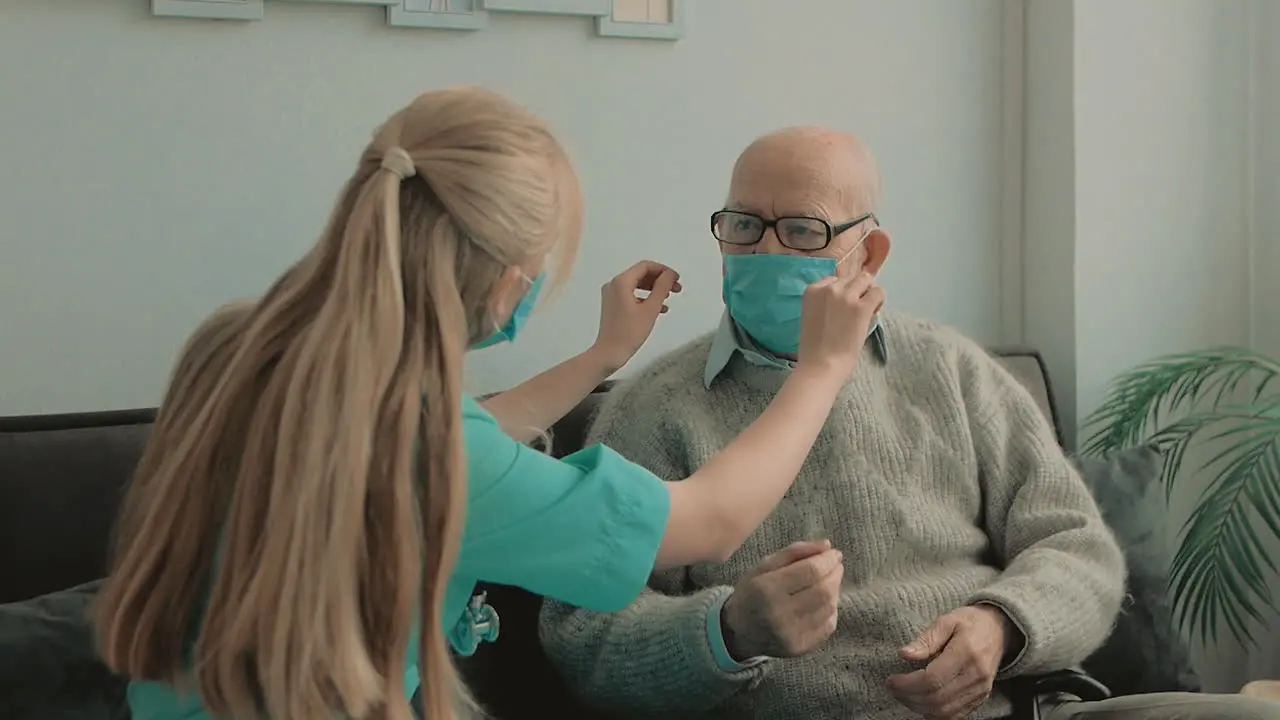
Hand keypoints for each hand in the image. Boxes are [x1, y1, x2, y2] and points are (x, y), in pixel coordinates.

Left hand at [591, 260, 681, 372]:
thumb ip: (662, 288)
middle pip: (641, 274)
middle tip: (676, 289)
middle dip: (660, 280)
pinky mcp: (612, 305)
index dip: (663, 270)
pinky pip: (631, 295)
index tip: (677, 279)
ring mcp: (611, 295)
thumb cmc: (630, 332)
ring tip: (669, 298)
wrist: (610, 353)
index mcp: (621, 282)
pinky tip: (659, 308)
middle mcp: (614, 284)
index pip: (645, 266)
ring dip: (654, 289)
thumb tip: (670, 274)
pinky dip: (645, 298)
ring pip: (637, 285)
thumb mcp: (650, 309)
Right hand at [720, 540, 843, 659]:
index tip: (834, 553)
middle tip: (835, 566)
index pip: (810, 571)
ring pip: (828, 607)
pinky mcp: (800, 648)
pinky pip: (828, 626)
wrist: (738, 632)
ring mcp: (791, 634)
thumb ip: (794, 551)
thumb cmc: (752, 592)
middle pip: (823, 590)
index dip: (827, 560)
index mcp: (766, 589)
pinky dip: (831, 610)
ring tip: (829, 581)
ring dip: (835, 590)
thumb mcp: (764, 565)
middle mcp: (779, 614)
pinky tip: (823, 602)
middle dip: (835, 574)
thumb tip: (827, 545)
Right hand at [796, 272, 883, 379]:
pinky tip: (874, 311)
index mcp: (813, 290)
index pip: (834, 279)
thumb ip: (825, 302)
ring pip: (866, 280)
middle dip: (856, 290)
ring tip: (868, 308)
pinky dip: (878, 300)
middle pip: (851, 278)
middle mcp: (829, 288)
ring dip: (868, 292)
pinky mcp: (862, 307)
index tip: (844, 305)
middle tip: (858, 307)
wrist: (821, 364)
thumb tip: (846, 297)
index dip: (842, 291)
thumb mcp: (812, 315)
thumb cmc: (814, 347)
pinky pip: (878, 292)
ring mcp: (846, 296)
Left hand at [886, 605, 1012, 719]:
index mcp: (966, 653)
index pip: (932, 679)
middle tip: (893, 688)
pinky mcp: (981, 698)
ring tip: (904, 696)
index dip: (908, 684)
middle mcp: (975, 676)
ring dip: (919, 708)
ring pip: (945, 711)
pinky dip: (936, 714)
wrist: (1000, 630)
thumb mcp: (947, 620)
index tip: (891, 681)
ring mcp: (980, 690)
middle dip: (909, 697)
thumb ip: (926, 639)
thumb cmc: (970, 622)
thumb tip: (904, 654)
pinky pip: (956, 715)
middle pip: (937, 699)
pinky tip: (922, 704)